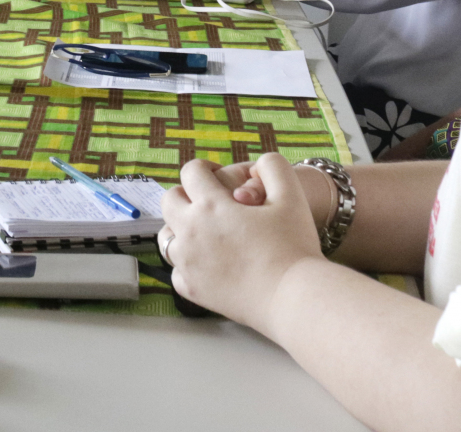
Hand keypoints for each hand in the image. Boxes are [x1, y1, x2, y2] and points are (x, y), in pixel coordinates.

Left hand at [159, 154, 326, 328]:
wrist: (294, 297)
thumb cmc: (294, 245)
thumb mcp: (291, 195)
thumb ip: (273, 167)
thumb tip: (258, 163)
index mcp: (210, 205)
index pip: (191, 172)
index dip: (205, 168)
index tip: (218, 175)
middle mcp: (190, 231)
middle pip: (170, 201)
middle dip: (187, 194)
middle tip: (210, 202)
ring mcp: (187, 263)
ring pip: (166, 235)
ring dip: (180, 227)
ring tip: (206, 231)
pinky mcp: (193, 289)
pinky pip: (175, 270)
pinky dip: (185, 263)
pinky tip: (206, 262)